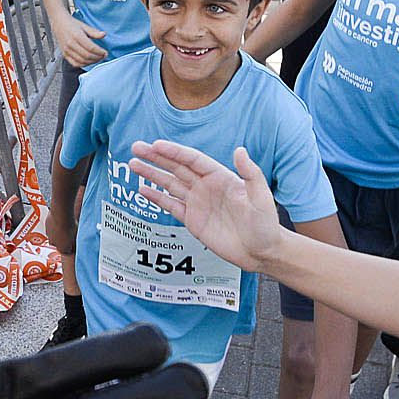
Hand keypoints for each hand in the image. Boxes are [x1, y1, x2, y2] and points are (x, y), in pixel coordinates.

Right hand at [54, 19, 108, 68]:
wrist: (59, 23)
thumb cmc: (72, 24)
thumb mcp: (84, 26)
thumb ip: (94, 32)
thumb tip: (104, 35)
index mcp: (77, 36)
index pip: (91, 48)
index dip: (100, 52)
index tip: (105, 53)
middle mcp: (71, 44)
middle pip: (87, 56)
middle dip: (97, 58)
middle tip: (103, 56)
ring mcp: (67, 50)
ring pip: (82, 61)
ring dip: (92, 62)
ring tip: (98, 58)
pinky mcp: (65, 54)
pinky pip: (75, 63)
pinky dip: (84, 64)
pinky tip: (89, 61)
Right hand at [125, 140, 282, 272]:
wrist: (262, 252)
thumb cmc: (266, 224)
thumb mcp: (261, 197)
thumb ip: (250, 173)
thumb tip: (239, 150)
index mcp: (221, 176)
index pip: (192, 160)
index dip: (173, 152)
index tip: (155, 145)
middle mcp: (206, 186)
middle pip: (176, 168)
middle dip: (156, 158)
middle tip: (136, 148)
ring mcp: (198, 203)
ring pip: (170, 184)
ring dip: (152, 174)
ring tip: (133, 165)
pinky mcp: (193, 220)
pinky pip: (171, 206)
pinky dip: (157, 198)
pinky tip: (143, 189)